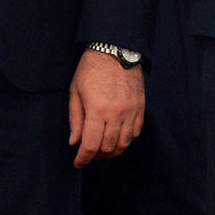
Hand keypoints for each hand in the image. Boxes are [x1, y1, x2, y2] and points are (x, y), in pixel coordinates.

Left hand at [67, 49, 144, 165]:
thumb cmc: (91, 69)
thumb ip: (75, 119)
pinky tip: (116, 140)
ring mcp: (131, 113)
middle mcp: (116, 114)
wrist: (115, 51)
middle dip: (96, 156)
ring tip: (101, 150)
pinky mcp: (140, 110)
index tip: (77, 163)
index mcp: (96, 110)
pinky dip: (125, 142)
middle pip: (108, 148)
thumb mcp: (75, 91)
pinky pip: (135, 134)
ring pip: (123, 144)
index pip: (90, 145)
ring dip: (111, 152)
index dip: (83, 158)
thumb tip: (74, 142)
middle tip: (88, 155)